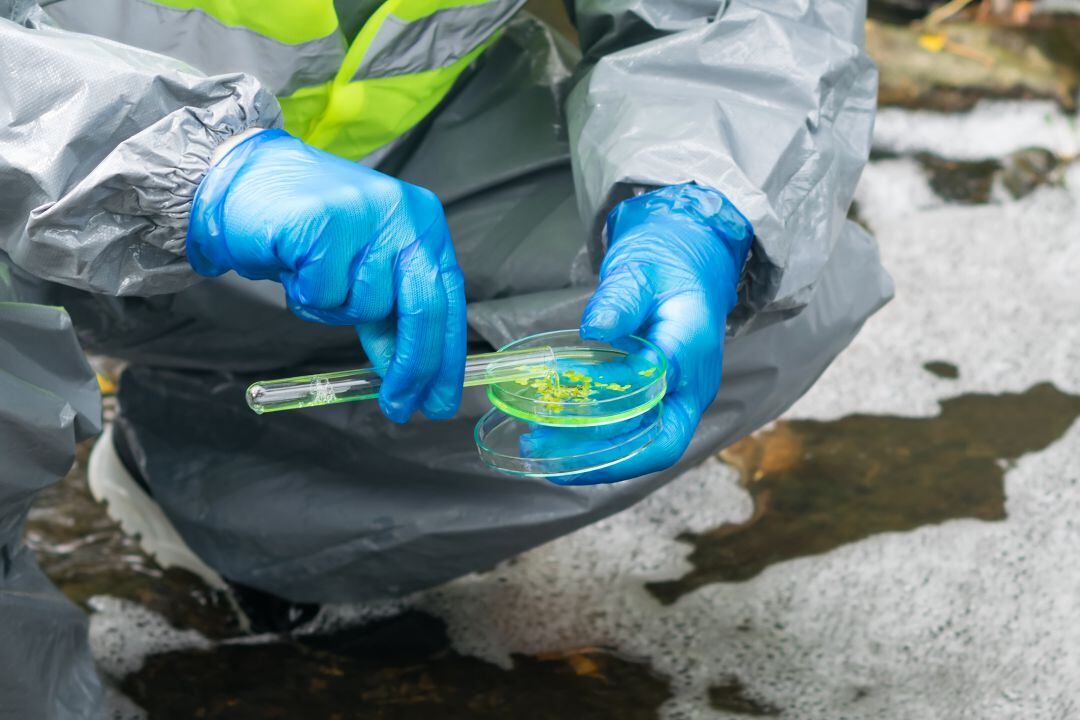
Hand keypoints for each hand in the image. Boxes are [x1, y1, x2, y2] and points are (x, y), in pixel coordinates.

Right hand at [187, 129, 465, 422]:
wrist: (238, 179)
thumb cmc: (303, 229)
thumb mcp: (362, 270)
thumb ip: (389, 313)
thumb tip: (408, 372)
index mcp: (422, 222)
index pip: (448, 298)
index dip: (446, 356)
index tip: (440, 401)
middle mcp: (403, 214)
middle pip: (424, 307)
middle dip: (412, 366)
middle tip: (400, 405)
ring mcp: (366, 215)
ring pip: (365, 306)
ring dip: (333, 309)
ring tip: (311, 276)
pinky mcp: (325, 223)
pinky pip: (324, 295)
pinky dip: (304, 293)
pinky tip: (293, 264)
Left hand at [560, 183, 752, 483]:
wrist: (690, 262)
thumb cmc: (665, 263)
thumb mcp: (641, 268)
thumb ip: (621, 298)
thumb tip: (595, 327)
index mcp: (693, 347)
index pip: (657, 388)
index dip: (615, 402)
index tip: (566, 398)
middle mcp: (693, 386)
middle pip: (658, 441)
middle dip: (600, 455)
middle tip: (542, 445)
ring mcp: (678, 399)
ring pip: (643, 447)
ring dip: (591, 457)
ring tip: (536, 447)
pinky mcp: (660, 403)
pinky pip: (633, 437)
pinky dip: (595, 447)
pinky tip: (555, 443)